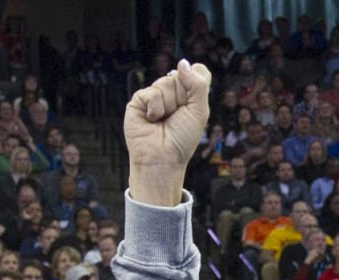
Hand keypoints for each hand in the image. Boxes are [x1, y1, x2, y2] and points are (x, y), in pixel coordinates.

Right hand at [124, 59, 211, 206]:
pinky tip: (152, 120)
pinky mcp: (139, 100)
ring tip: (163, 120)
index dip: (196, 81)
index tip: (193, 101)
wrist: (162, 158)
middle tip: (177, 116)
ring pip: (165, 82)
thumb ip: (197, 85)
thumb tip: (182, 62)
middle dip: (182, 97)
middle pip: (180, 76)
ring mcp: (156, 95)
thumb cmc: (182, 139)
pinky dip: (155, 108)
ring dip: (168, 105)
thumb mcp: (199, 112)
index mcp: (190, 95)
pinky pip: (150, 92)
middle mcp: (173, 93)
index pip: (197, 71)